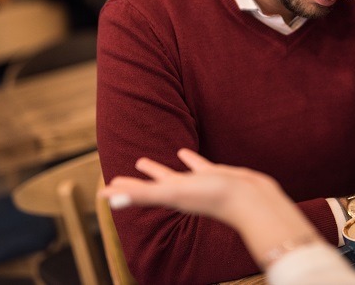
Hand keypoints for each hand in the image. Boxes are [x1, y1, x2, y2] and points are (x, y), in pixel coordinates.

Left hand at [99, 149, 319, 267]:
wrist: (250, 200)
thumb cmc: (212, 197)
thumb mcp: (174, 193)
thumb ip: (143, 195)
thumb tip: (109, 201)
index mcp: (169, 197)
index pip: (138, 194)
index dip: (121, 192)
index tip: (103, 191)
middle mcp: (180, 192)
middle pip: (150, 186)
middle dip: (134, 182)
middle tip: (117, 177)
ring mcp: (197, 184)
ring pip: (172, 176)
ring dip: (157, 169)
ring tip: (144, 161)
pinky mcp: (214, 175)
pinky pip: (197, 165)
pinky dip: (188, 159)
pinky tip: (183, 152)